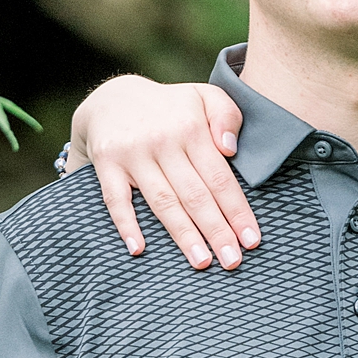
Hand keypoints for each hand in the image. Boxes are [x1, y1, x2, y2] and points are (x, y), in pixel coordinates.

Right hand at [68, 76, 256, 269]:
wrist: (111, 98)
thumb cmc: (170, 106)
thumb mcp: (204, 96)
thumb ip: (227, 115)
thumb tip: (230, 150)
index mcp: (191, 127)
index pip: (219, 177)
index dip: (236, 210)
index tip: (251, 239)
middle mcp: (163, 142)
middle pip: (194, 195)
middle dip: (216, 230)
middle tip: (232, 260)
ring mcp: (133, 154)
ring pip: (162, 201)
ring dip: (183, 234)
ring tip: (201, 261)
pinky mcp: (107, 164)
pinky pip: (115, 199)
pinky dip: (126, 225)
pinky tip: (139, 249)